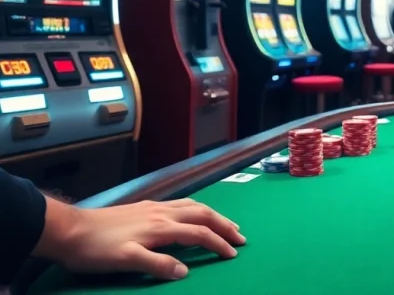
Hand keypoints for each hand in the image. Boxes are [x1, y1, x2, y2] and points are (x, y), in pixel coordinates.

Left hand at [34, 198, 245, 279]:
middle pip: (202, 214)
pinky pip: (180, 204)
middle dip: (224, 224)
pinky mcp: (144, 206)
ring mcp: (153, 207)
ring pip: (192, 205)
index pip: (199, 234)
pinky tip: (193, 213)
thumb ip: (158, 265)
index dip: (218, 243)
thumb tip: (185, 271)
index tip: (233, 253)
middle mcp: (162, 213)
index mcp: (161, 227)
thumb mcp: (126, 261)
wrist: (69, 229)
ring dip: (213, 214)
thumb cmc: (96, 250)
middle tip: (241, 236)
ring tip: (225, 222)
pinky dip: (196, 208)